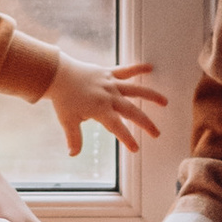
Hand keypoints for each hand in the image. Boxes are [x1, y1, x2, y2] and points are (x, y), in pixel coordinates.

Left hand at [45, 55, 166, 157]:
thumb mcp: (67, 121)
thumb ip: (74, 138)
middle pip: (132, 111)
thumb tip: (73, 154)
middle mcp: (110, 97)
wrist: (57, 74)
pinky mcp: (108, 73)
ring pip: (135, 90)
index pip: (118, 127)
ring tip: (164, 102)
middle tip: (156, 133)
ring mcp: (111, 84)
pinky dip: (137, 68)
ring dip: (151, 96)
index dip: (127, 138)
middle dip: (145, 123)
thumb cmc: (62, 98)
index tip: (135, 148)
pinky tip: (150, 67)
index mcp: (101, 110)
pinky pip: (125, 70)